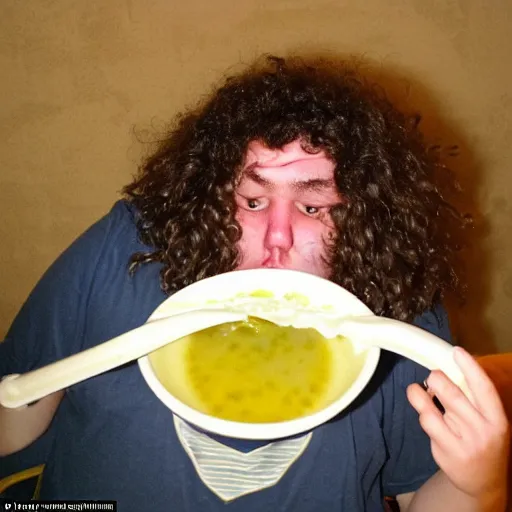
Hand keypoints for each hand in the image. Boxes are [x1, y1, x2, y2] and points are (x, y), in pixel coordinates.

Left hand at [407, 347, 509, 501]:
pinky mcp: (446, 452)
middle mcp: (482, 431)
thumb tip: (447, 369)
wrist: (483, 481)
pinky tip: (423, 411)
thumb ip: (472, 398)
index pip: (484, 389)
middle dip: (437, 379)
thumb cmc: (482, 439)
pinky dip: (421, 412)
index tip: (457, 351)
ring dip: (420, 394)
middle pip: (453, 396)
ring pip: (433, 409)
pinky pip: (427, 423)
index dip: (470, 368)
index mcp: (497, 419)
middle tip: (433, 375)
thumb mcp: (487, 419)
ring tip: (417, 389)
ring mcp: (463, 443)